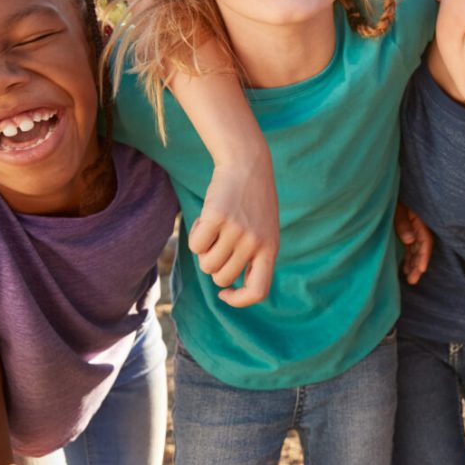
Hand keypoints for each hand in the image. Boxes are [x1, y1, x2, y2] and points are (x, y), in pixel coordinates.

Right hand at [190, 152, 278, 306]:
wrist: (248, 164)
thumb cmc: (252, 201)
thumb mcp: (264, 230)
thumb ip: (254, 256)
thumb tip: (226, 284)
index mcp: (270, 249)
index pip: (258, 291)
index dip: (239, 300)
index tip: (225, 293)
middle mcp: (255, 243)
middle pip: (220, 277)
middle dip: (214, 264)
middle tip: (219, 241)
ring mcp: (237, 231)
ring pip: (206, 263)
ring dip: (203, 249)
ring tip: (215, 227)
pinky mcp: (217, 218)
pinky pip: (194, 245)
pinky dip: (194, 234)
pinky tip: (206, 219)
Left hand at [394, 203, 432, 284]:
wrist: (387, 188)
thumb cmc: (394, 196)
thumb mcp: (397, 207)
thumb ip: (403, 223)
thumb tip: (410, 241)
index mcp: (420, 220)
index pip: (426, 241)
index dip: (424, 256)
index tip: (422, 269)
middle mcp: (419, 226)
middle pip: (422, 248)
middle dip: (418, 265)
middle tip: (413, 281)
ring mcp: (413, 229)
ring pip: (416, 250)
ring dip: (413, 264)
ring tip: (409, 278)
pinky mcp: (407, 230)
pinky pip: (410, 247)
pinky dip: (408, 257)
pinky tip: (405, 268)